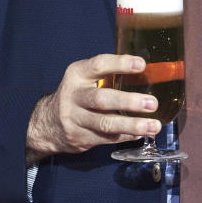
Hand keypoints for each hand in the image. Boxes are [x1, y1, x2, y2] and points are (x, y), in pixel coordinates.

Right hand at [25, 54, 161, 163]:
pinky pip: (107, 138)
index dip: (120, 64)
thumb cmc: (75, 95)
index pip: (98, 66)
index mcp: (77, 75)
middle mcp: (73, 96)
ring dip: (132, 125)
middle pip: (102, 100)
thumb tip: (147, 72)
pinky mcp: (80, 138)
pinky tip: (142, 134)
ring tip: (154, 126)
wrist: (47, 124)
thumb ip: (107, 74)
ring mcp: (75, 120)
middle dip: (129, 102)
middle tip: (152, 103)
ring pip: (105, 124)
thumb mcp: (83, 78)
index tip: (141, 65)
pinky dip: (127, 136)